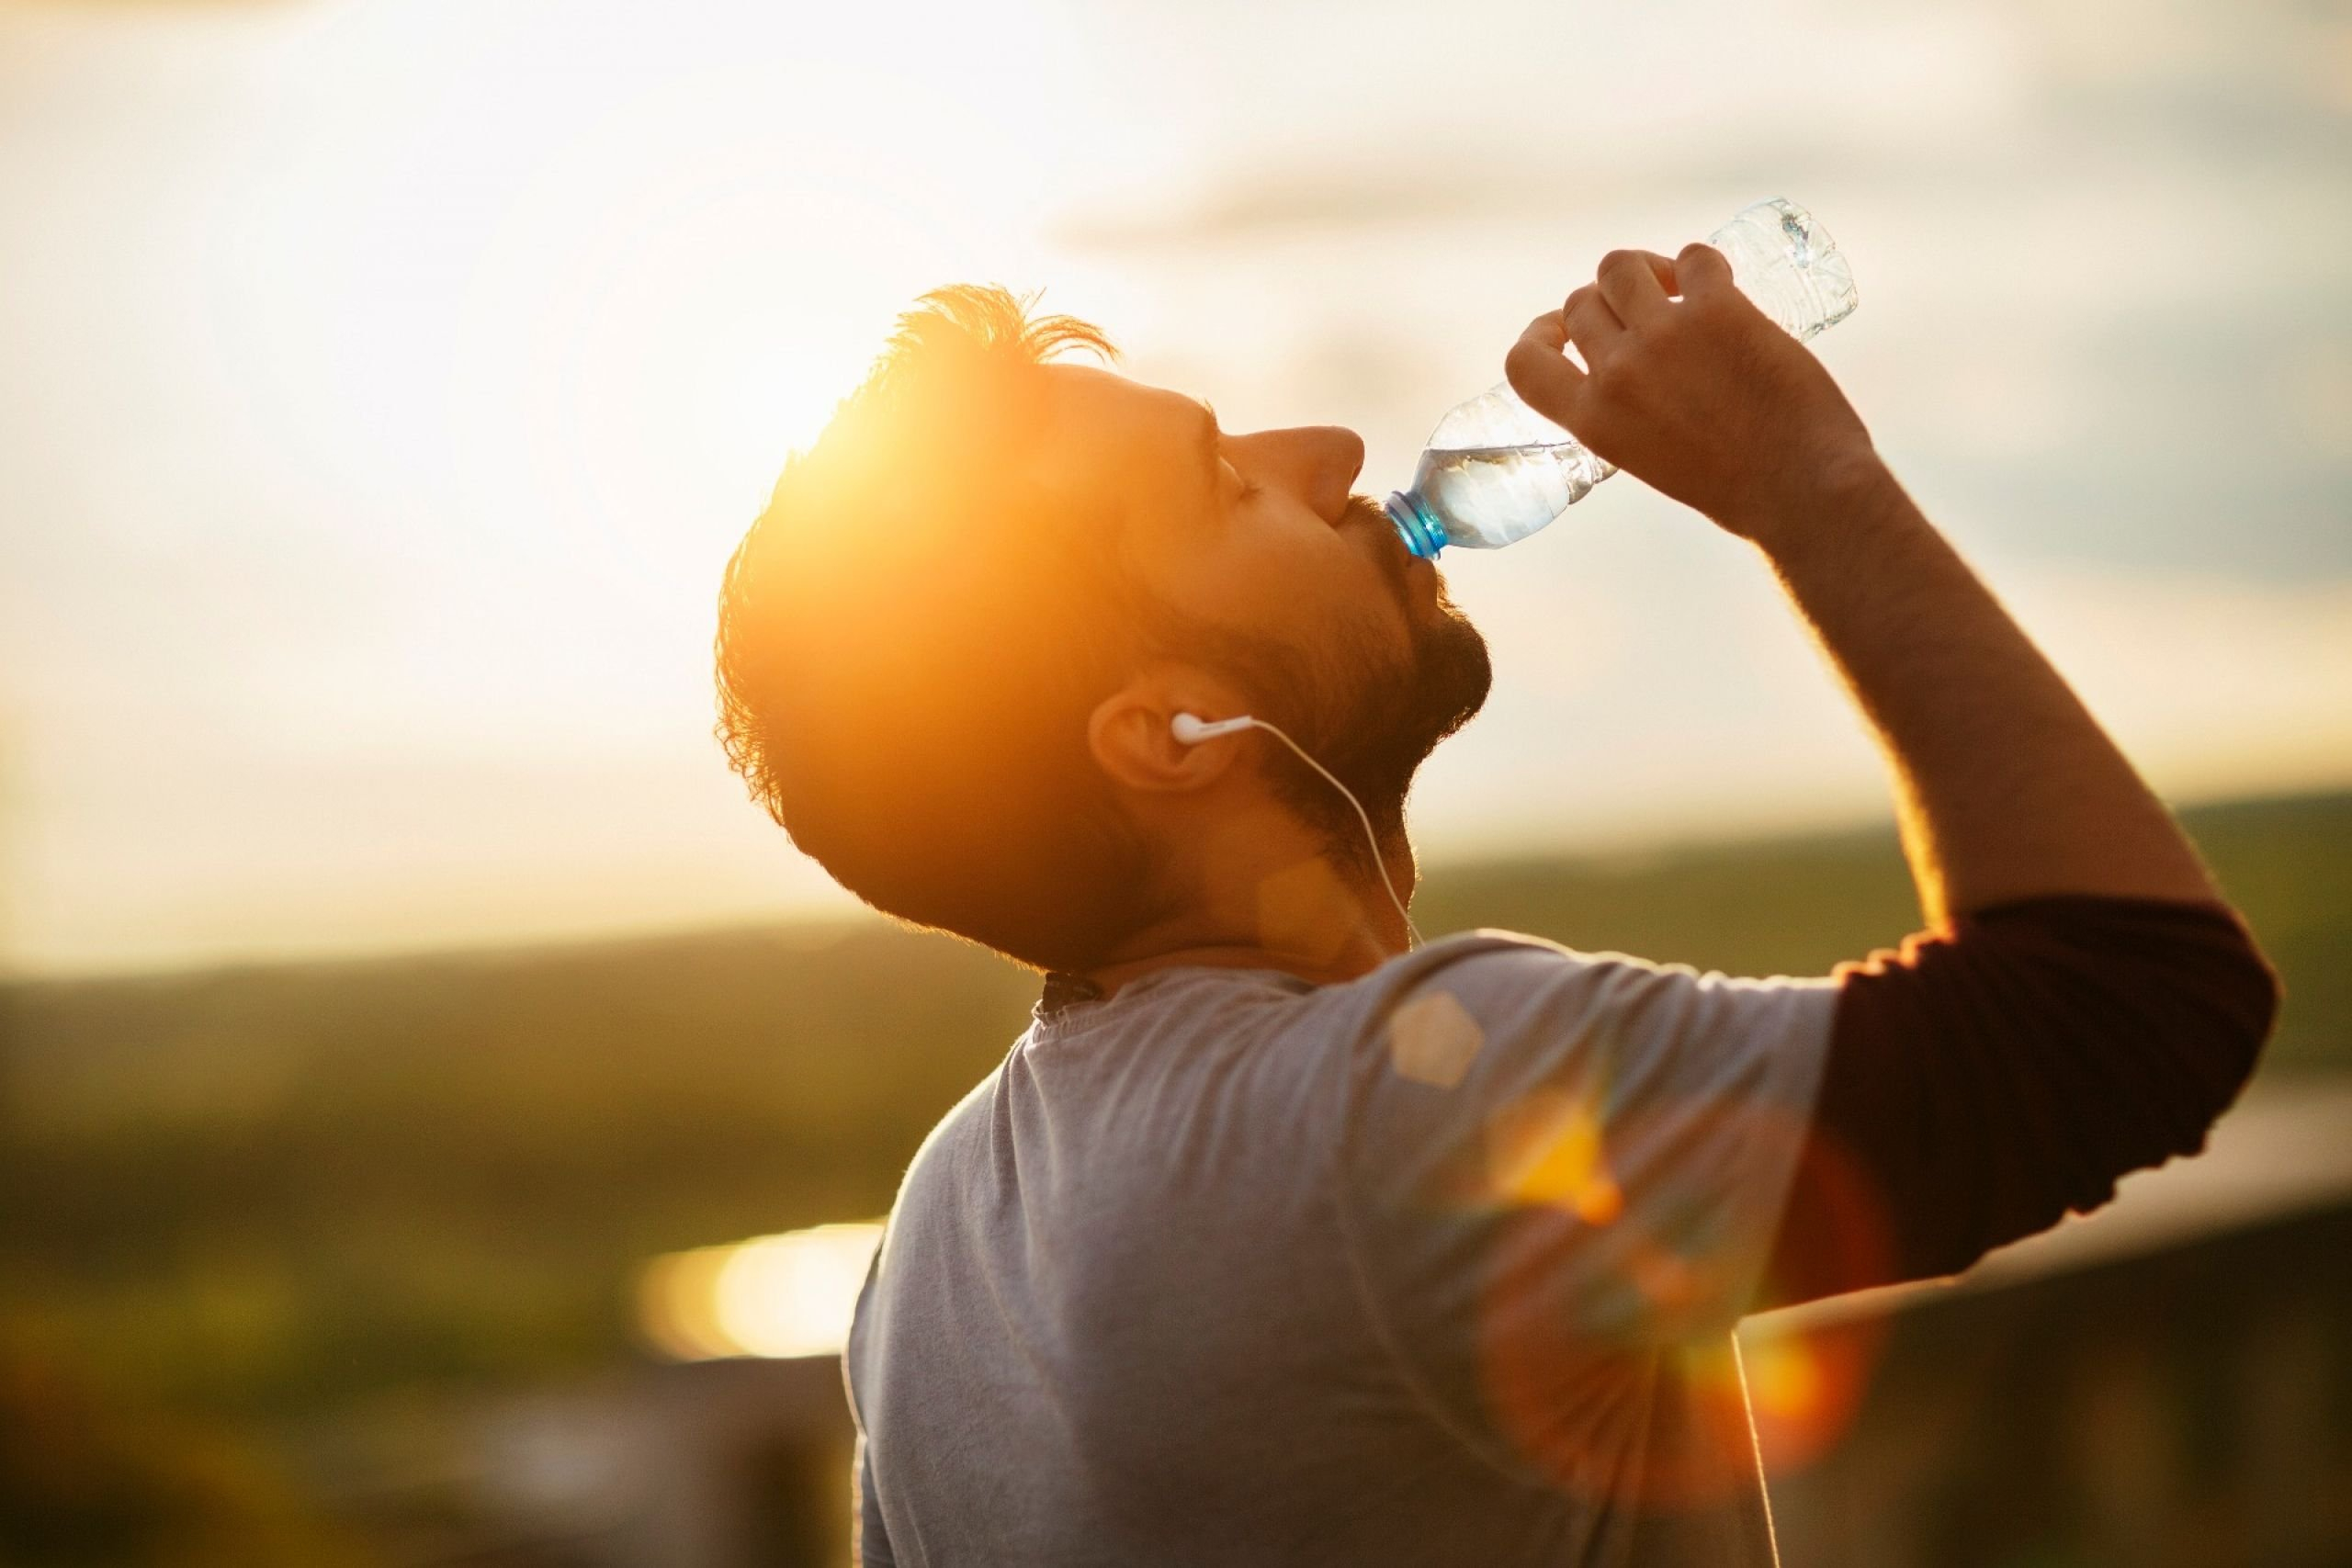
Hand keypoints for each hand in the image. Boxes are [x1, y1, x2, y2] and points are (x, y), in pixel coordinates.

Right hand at [1504, 243, 1880, 544]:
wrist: (1802, 490)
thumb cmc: (1736, 489)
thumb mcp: (1646, 457)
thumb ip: (1623, 412)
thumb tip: (1629, 366)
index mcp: (1593, 420)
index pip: (1525, 362)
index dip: (1539, 333)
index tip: (1559, 328)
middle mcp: (1617, 372)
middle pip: (1581, 302)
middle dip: (1608, 301)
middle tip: (1644, 310)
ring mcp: (1665, 335)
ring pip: (1621, 266)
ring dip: (1644, 270)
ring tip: (1675, 287)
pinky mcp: (1719, 309)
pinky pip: (1693, 257)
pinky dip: (1701, 264)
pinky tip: (1717, 284)